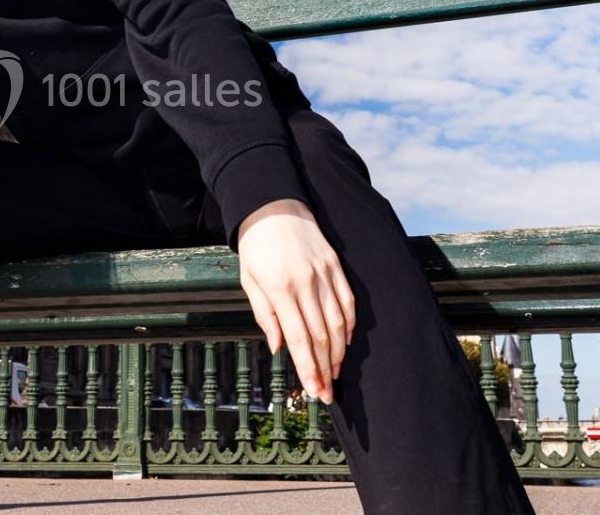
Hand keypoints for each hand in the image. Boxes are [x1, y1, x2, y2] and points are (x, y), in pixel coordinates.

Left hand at [236, 198, 355, 404]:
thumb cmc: (255, 246)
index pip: (298, 339)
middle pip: (320, 336)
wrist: (272, 205)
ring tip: (335, 374)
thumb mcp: (250, 281)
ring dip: (338, 352)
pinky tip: (345, 342)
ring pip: (338, 322)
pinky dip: (349, 325)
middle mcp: (306, 283)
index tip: (314, 391)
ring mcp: (324, 274)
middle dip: (324, 369)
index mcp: (280, 289)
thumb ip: (266, 315)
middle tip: (326, 393)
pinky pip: (347, 301)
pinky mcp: (335, 265)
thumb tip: (280, 348)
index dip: (308, 368)